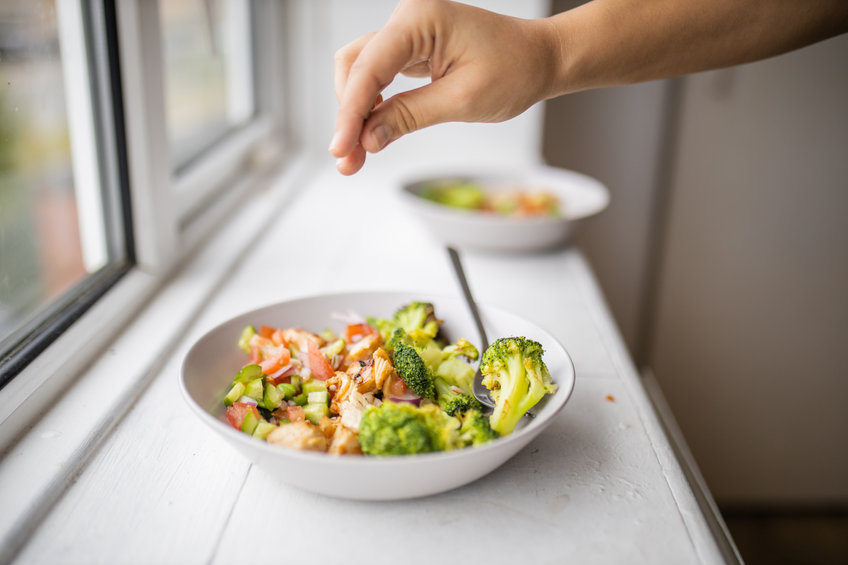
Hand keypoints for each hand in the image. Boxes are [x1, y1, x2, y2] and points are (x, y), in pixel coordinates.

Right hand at [329, 0, 558, 174]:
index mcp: (421, 20)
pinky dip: (371, 106)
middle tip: (348, 160)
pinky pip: (378, 76)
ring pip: (360, 72)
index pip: (369, 68)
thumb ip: (409, 116)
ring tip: (357, 154)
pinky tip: (372, 132)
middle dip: (348, 115)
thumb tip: (367, 139)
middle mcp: (408, 19)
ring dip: (355, 113)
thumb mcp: (462, 101)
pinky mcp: (412, 48)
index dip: (350, 113)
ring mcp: (408, 32)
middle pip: (354, 66)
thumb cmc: (515, 70)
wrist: (541, 58)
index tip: (340, 150)